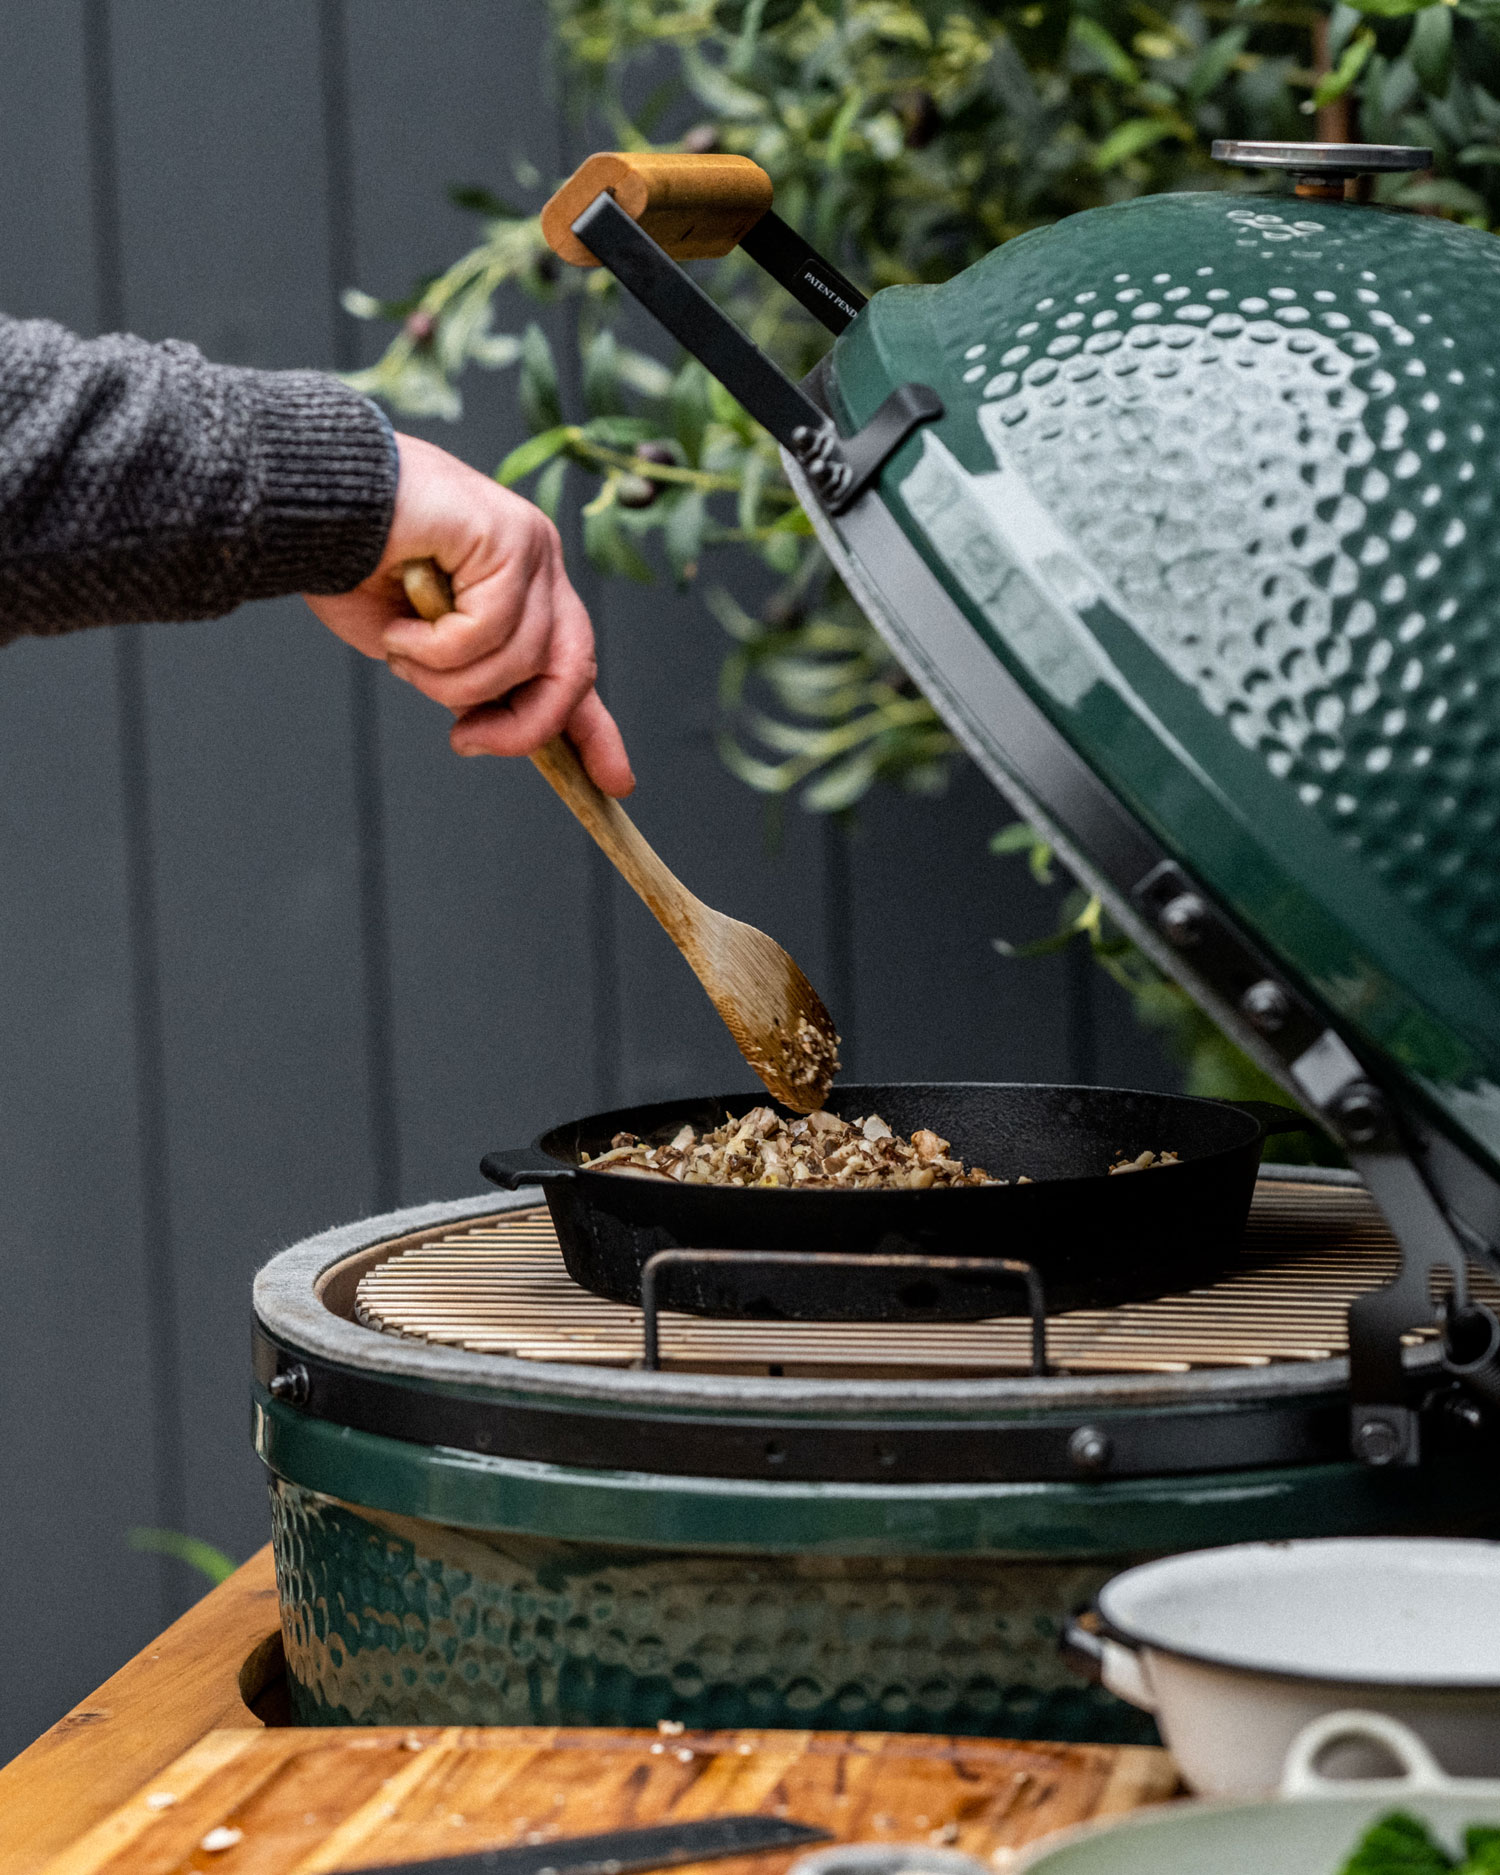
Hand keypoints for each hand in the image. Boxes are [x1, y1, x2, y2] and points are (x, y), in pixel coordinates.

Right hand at [304, 432, 633, 795]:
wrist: (307, 506)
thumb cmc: (351, 569)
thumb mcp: (421, 651)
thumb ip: (470, 683)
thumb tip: (495, 729)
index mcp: (524, 592)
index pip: (576, 667)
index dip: (596, 730)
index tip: (617, 783)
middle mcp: (539, 565)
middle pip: (570, 670)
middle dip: (525, 724)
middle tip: (468, 742)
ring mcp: (529, 546)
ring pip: (522, 658)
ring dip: (451, 680)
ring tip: (403, 652)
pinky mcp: (507, 533)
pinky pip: (488, 630)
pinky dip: (437, 647)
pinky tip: (403, 626)